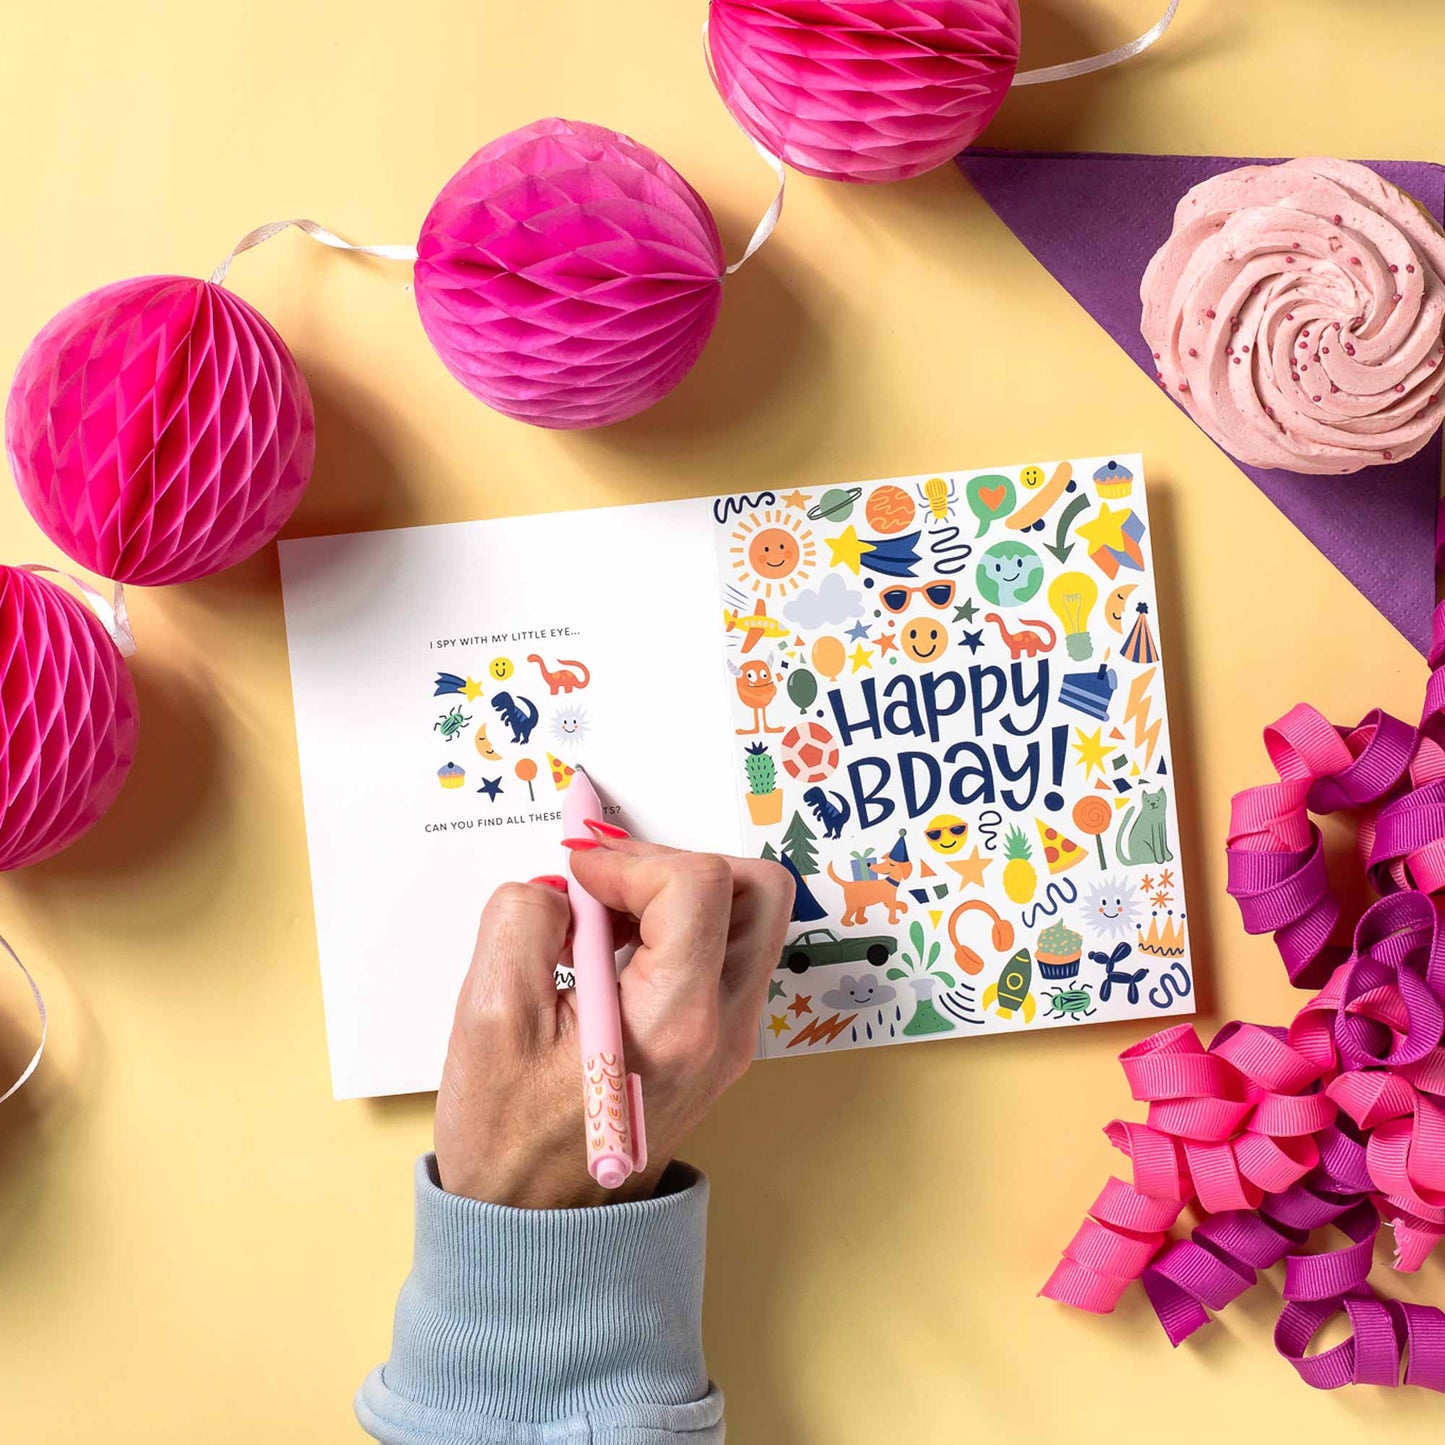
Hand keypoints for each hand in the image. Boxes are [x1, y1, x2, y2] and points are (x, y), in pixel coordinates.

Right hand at [434, 837, 793, 1208]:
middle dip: (676, 862)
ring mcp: (731, 1036)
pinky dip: (678, 924)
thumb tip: (563, 884)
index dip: (631, 859)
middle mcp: (724, 1028)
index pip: (699, 885)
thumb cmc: (509, 1140)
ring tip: (604, 914)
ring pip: (748, 915)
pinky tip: (613, 945)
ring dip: (679, 890)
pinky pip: (724, 949)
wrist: (538, 1229)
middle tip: (607, 881)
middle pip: (755, 889)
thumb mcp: (486, 1018)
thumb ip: (522, 922)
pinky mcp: (720, 1040)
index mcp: (675, 1023)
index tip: (578, 878)